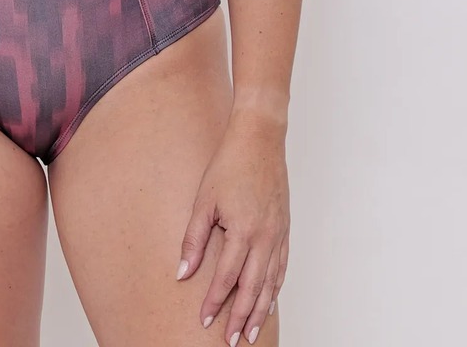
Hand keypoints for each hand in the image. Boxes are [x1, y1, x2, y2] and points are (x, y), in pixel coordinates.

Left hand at [176, 114, 289, 344]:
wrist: (260, 139)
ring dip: (261, 310)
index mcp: (242, 230)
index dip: (215, 303)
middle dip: (241, 318)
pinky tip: (269, 300)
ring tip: (252, 333)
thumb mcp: (204, 199)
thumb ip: (194, 239)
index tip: (204, 321)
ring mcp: (278, 234)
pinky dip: (275, 288)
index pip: (227, 279)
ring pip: (271, 283)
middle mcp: (265, 237)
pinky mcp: (285, 229)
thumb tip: (182, 273)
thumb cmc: (229, 164)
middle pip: (252, 289)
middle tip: (232, 341)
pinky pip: (281, 267)